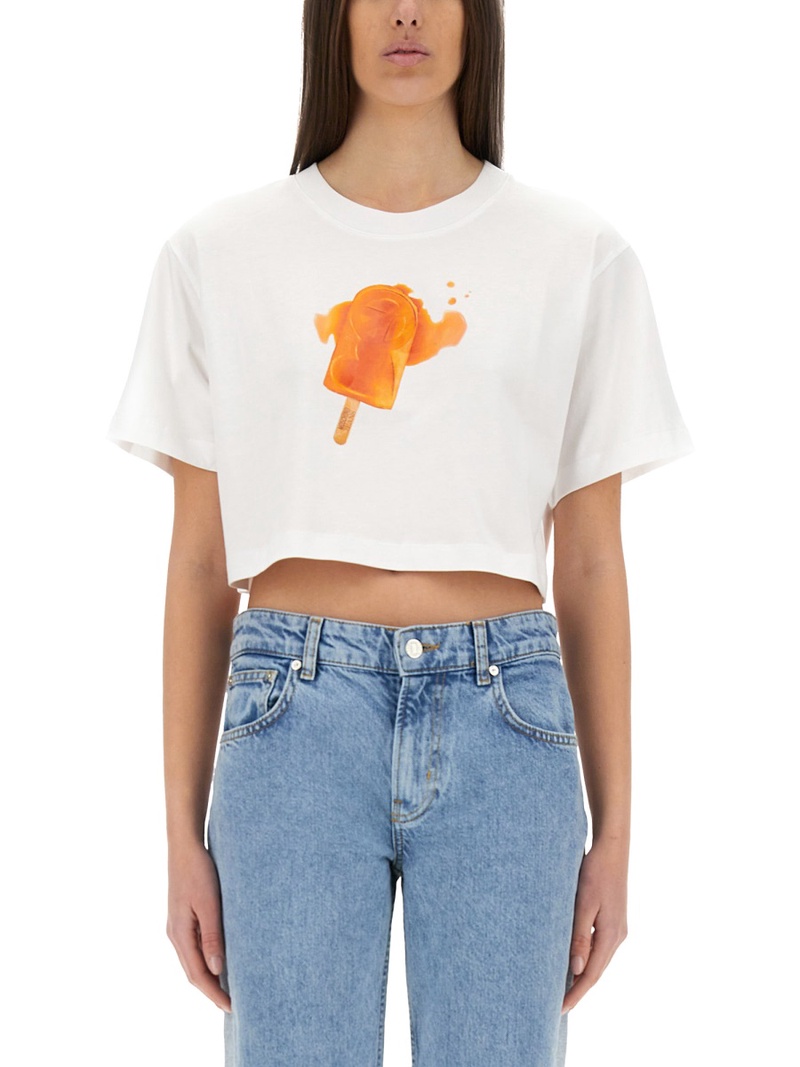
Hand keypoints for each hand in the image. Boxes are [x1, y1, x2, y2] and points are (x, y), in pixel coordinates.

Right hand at [167, 842, 231, 1012]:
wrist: (185, 846)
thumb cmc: (199, 871)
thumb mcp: (209, 904)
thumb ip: (212, 936)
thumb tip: (216, 971)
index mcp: (180, 934)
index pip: (198, 975)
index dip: (214, 993)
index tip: (232, 1008)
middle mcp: (175, 935)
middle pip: (192, 973)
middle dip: (211, 991)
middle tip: (233, 1005)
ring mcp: (176, 927)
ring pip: (191, 962)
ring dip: (207, 978)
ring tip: (227, 989)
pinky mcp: (181, 918)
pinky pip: (192, 949)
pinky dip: (204, 961)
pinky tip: (218, 961)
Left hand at [561, 837, 627, 1013]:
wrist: (612, 848)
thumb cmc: (595, 872)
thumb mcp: (583, 903)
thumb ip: (579, 936)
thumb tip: (577, 970)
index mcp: (611, 935)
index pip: (591, 975)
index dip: (576, 993)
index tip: (559, 1009)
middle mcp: (618, 936)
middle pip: (596, 971)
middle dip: (578, 989)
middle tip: (558, 1005)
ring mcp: (618, 928)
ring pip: (599, 960)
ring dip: (583, 975)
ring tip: (563, 988)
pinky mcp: (613, 920)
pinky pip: (600, 947)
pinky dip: (587, 959)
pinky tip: (575, 961)